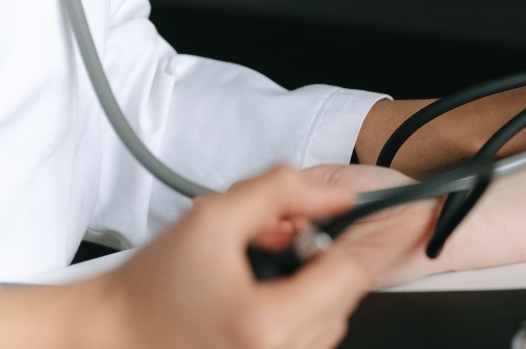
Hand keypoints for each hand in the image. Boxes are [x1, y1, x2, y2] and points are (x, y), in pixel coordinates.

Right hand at [0, 165, 427, 348]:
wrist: (109, 336)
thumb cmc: (150, 286)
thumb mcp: (212, 217)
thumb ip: (280, 192)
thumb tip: (337, 193)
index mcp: (269, 322)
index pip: (354, 273)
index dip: (388, 235)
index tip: (416, 211)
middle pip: (346, 294)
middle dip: (330, 254)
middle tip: (284, 234)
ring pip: (334, 317)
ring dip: (319, 282)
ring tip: (263, 264)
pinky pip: (314, 336)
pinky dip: (305, 306)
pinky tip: (266, 292)